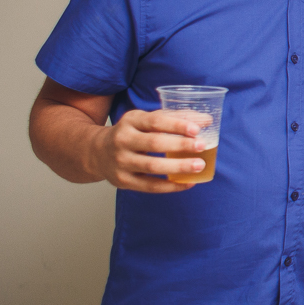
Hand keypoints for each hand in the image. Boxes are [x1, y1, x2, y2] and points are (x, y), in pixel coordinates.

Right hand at [88, 109, 208, 192]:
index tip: (196, 130)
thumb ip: (175, 118)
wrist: (97, 152)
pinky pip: (150, 186)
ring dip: (178, 167)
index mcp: (130, 121)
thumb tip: (207, 120)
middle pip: (154, 143)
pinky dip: (171, 186)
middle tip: (202, 146)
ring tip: (199, 166)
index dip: (176, 125)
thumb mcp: (146, 120)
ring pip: (152, 166)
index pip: (155, 121)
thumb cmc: (132, 133)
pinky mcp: (122, 181)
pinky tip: (188, 183)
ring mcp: (120, 162)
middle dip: (180, 145)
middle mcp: (122, 140)